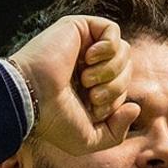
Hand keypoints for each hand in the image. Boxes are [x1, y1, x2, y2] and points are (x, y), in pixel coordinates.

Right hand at [9, 15, 140, 155]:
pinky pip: (112, 31)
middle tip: (92, 95)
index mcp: (90, 88)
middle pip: (127, 69)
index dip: (116, 101)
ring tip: (86, 78)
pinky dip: (108, 48)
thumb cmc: (53, 121)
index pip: (123, 87)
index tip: (94, 108)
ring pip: (124, 50)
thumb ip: (116, 132)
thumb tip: (135, 107)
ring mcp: (83, 45)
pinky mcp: (78, 28)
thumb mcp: (89, 140)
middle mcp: (88, 65)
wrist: (32, 99)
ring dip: (111, 70)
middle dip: (116, 87)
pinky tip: (88, 58)